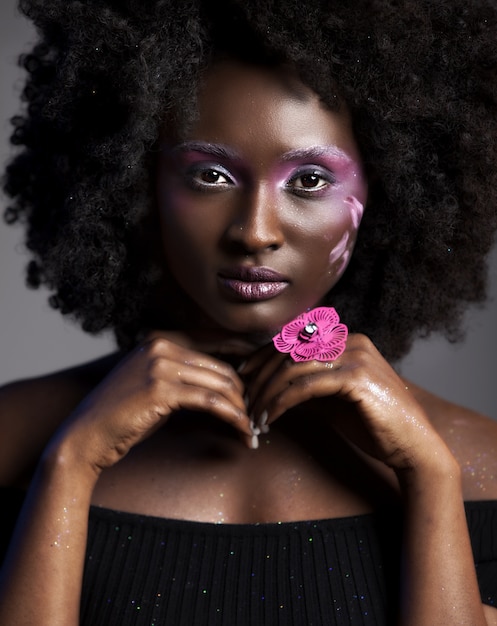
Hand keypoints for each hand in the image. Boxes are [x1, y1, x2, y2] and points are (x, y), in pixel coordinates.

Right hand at [47, 331, 252, 476]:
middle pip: (221, 367)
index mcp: (160, 340)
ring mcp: (160, 365)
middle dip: (244, 394)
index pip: (215, 344)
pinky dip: (232, 418)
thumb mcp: (153, 384)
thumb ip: (182, 375)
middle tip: (256, 415)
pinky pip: (211, 402)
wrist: (85, 437)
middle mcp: (161, 346)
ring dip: (241, 409)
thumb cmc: (121, 416)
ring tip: (251, 429)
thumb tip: (223, 382)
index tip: (263, 378)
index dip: (243, 360)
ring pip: (220, 384)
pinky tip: (242, 432)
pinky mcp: (161, 390)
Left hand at [240, 333, 453, 475]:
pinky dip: (281, 403)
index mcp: (347, 341)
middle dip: (260, 375)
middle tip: (244, 400)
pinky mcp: (356, 378)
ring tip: (255, 416)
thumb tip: (272, 387)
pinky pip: (305, 386)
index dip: (263, 356)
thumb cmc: (374, 424)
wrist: (414, 446)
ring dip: (267, 393)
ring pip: (294, 367)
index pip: (294, 340)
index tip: (244, 375)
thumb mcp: (334, 400)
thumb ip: (308, 388)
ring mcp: (355, 357)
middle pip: (289, 350)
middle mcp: (351, 341)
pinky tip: (271, 420)